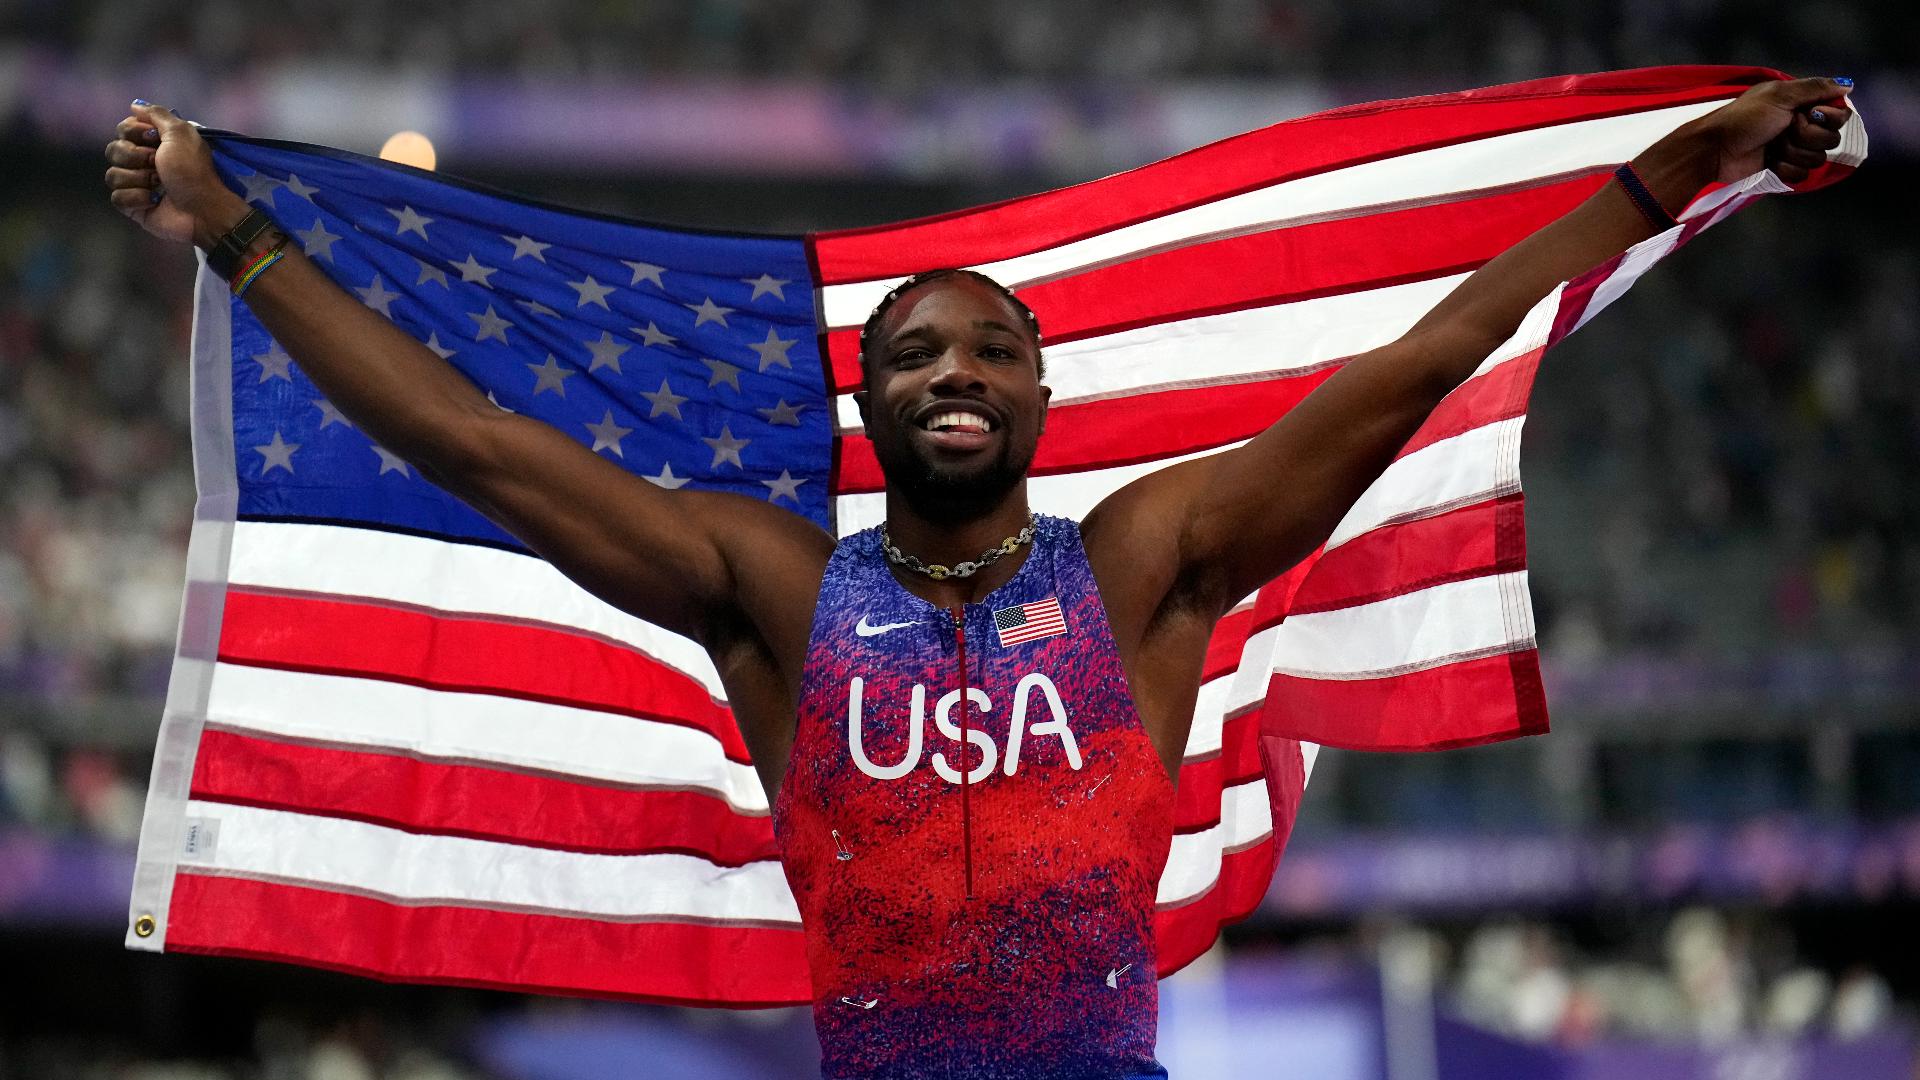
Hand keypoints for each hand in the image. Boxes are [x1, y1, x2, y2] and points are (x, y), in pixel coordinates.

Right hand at [104, 101, 247, 245]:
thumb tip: (135, 105)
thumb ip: (157, 114)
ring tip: (159, 184)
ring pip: (112, 175)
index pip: (122, 129)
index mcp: (152, 143)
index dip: (134, 133)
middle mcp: (141, 162)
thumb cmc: (194, 170)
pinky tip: (154, 201)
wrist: (203, 209)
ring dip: (139, 179)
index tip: (153, 139)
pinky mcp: (133, 206)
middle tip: (158, 164)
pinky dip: (137, 198)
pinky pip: (117, 197)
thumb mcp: (180, 133)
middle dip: (136, 157)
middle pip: (113, 150)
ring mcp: (136, 184)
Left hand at [1692, 77, 1850, 184]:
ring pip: (1817, 159)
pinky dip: (1784, 168)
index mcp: (1803, 104)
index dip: (1829, 118)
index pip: (1840, 114)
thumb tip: (1848, 84)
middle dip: (1807, 136)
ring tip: (1772, 145)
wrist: (1716, 150)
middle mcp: (1802, 126)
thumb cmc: (1743, 118)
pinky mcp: (1783, 169)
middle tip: (1784, 129)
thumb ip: (1815, 88)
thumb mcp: (1779, 95)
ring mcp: (1793, 149)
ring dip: (1793, 152)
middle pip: (1832, 139)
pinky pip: (1802, 175)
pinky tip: (1768, 161)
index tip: (1808, 114)